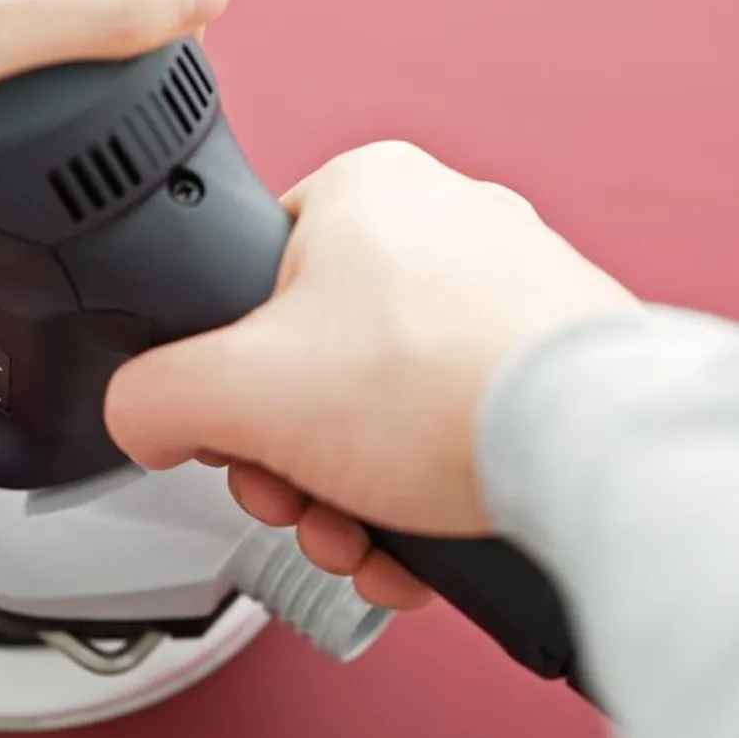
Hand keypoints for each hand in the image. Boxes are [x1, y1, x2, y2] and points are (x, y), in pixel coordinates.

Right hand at [105, 142, 639, 608]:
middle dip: (294, 462)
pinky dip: (425, 496)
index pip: (251, 285)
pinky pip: (456, 429)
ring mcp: (511, 289)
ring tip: (360, 540)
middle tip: (299, 500)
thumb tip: (141, 417)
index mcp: (366, 189)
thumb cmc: (444, 389)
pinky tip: (415, 548)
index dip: (230, 380)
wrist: (596, 451)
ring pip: (388, 408)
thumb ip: (153, 397)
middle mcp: (445, 223)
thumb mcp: (240, 391)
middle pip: (317, 362)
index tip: (241, 437)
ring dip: (352, 494)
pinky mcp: (554, 356)